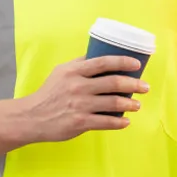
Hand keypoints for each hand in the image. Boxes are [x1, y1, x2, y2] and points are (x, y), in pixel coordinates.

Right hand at [15, 55, 150, 144]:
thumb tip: (101, 53)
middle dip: (134, 85)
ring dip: (130, 104)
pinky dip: (119, 122)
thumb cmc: (49, 93)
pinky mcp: (80, 122)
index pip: (104, 62)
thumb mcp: (61, 71)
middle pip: (114, 83)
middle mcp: (79, 86)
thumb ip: (81, 63)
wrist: (32, 117)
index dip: (124, 62)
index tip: (137, 64)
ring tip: (137, 105)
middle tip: (145, 87)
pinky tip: (126, 121)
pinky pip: (106, 122)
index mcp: (75, 71)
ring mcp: (80, 105)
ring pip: (113, 103)